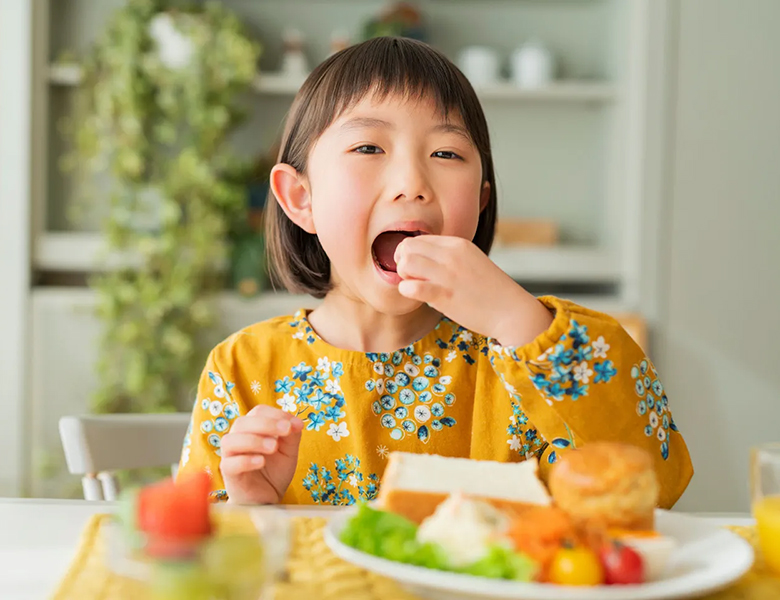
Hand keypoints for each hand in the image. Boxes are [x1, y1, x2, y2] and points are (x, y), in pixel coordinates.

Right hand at [220, 405, 303, 504]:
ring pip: (231, 440)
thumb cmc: (275, 472)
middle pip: (243, 422)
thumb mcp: (289, 451)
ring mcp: (230, 456)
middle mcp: (238, 438)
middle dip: (267, 424)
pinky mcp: (228, 475)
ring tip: (273, 447)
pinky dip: (245, 460)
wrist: (267, 499)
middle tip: (286, 430)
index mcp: (252, 428)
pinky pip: (229, 464)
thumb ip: (292, 436)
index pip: (259, 412)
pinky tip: (261, 462)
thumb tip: (297, 422)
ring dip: (254, 440)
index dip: (277, 414)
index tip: (296, 425)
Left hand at [395, 235, 552, 346]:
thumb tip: (421, 261)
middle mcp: (451, 254)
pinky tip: (419, 297)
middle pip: (407, 247)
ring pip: (406, 263)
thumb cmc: (489, 290)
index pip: (418, 239)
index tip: (417, 270)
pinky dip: (408, 291)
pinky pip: (412, 288)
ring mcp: (448, 274)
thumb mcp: (470, 261)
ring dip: (404, 277)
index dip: (410, 255)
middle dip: (402, 263)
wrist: (511, 311)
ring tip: (416, 287)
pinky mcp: (445, 295)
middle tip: (412, 278)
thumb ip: (447, 258)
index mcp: (458, 244)